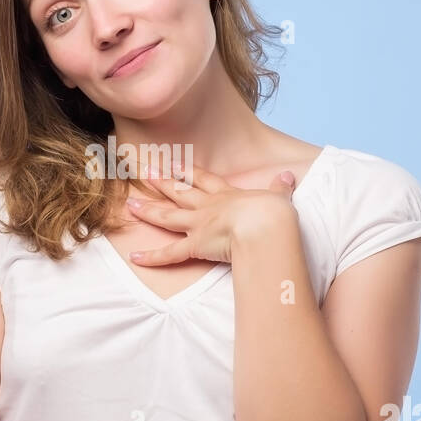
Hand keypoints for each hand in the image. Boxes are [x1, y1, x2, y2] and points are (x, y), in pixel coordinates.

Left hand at [126, 157, 297, 264]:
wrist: (264, 227)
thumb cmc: (273, 213)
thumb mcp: (279, 196)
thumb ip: (281, 188)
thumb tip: (289, 176)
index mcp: (227, 194)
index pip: (203, 179)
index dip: (187, 171)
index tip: (172, 163)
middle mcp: (208, 207)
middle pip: (179, 192)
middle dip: (160, 182)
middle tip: (142, 172)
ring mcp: (199, 225)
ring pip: (167, 217)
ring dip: (148, 211)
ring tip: (130, 205)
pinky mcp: (195, 246)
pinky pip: (169, 254)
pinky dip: (151, 257)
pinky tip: (134, 257)